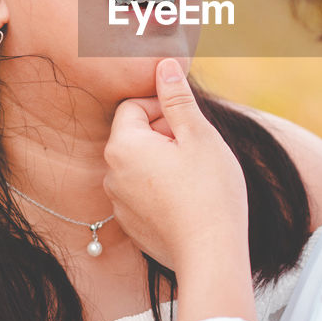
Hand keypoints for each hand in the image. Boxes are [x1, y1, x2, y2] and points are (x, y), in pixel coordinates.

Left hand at [104, 58, 256, 320]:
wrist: (210, 254)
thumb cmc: (209, 191)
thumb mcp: (199, 135)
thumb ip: (177, 98)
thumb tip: (163, 66)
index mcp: (123, 146)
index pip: (133, 106)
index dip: (163, 106)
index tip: (189, 122)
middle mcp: (111, 173)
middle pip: (134, 135)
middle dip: (164, 133)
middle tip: (198, 148)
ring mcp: (119, 202)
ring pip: (139, 165)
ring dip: (163, 160)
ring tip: (196, 175)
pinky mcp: (131, 225)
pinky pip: (142, 192)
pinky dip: (161, 188)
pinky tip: (189, 199)